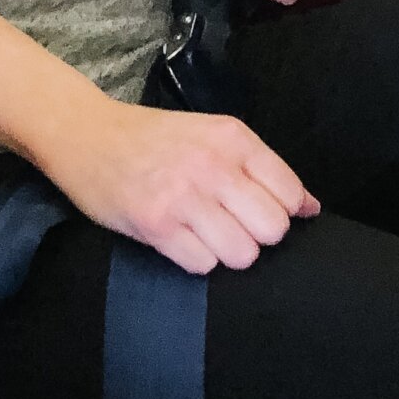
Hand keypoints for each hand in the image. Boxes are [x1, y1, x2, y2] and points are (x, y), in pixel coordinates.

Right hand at [41, 91, 317, 276]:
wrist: (86, 134)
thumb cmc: (154, 139)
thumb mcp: (212, 135)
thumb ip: (262, 169)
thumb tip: (311, 208)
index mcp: (233, 138)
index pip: (290, 193)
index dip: (281, 211)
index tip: (256, 210)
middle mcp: (213, 165)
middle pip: (272, 229)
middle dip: (256, 235)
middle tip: (230, 225)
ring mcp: (183, 195)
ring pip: (242, 253)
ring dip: (227, 251)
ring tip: (204, 233)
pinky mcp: (156, 224)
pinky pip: (203, 264)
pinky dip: (196, 259)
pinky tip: (180, 238)